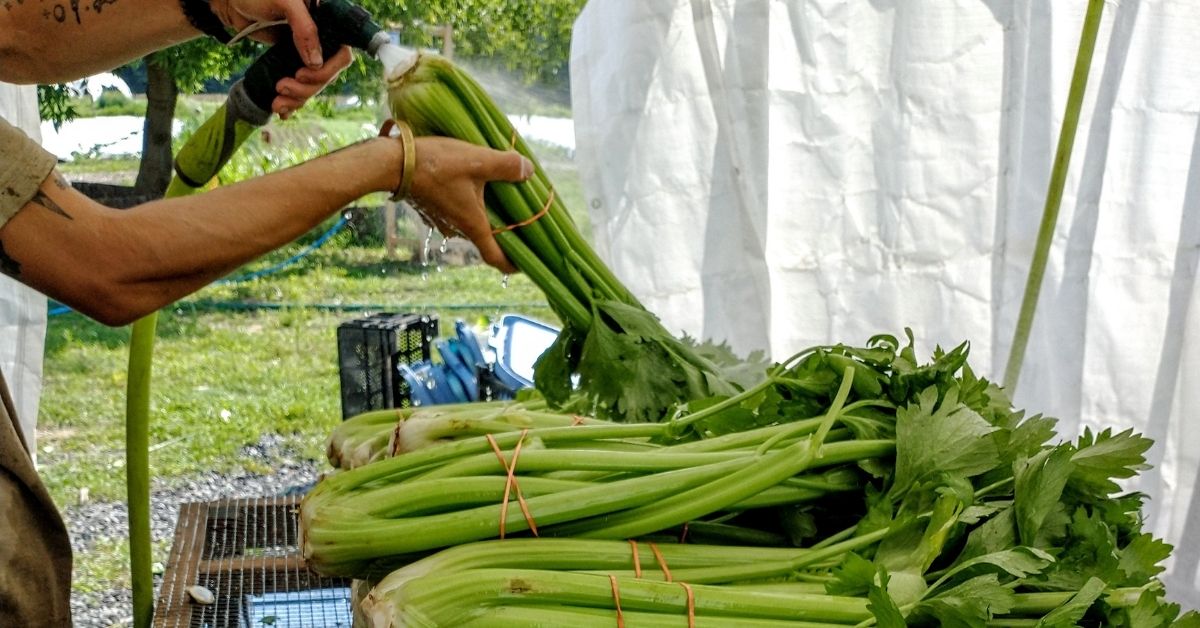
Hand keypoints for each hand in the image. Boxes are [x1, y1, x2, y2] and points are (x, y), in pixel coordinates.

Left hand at [207, 0, 352, 117]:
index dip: (327, 70)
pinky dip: (293, 101)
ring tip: (276, 102)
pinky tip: (283, 111)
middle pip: (327, 75)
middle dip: (306, 89)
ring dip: (297, 99)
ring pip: (313, 85)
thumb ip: (304, 28)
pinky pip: (300, 85)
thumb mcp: (284, 2)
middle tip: (282, 87)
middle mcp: (321, 39)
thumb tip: (316, 63)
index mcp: (326, 22)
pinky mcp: (292, 62)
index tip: (302, 74)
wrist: (231, 4)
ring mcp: (306, 53)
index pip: (341, 54)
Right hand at [405, 137, 533, 273]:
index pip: (496, 258)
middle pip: (486, 237)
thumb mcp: (477, 160)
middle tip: (522, 213)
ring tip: (500, 191)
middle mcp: (457, 229)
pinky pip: (456, 211)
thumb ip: (507, 166)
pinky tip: (472, 182)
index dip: (513, 265)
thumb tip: (529, 170)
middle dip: (504, 228)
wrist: (391, 163)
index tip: (526, 263)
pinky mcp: (431, 210)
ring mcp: (441, 221)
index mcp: (472, 225)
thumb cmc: (435, 164)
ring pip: (470, 221)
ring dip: (485, 211)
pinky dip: (468, 202)